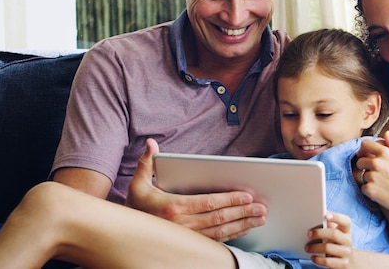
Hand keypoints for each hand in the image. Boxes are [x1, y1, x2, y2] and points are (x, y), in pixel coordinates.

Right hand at [125, 138, 267, 241]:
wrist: (126, 235)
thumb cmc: (135, 207)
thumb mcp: (137, 184)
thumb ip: (147, 163)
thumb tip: (151, 144)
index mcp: (174, 208)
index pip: (208, 203)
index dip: (230, 199)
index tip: (247, 196)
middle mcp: (183, 225)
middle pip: (219, 218)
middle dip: (243, 212)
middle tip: (261, 208)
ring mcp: (188, 237)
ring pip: (221, 231)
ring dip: (243, 224)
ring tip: (259, 218)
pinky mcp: (191, 244)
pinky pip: (217, 240)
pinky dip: (233, 235)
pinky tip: (245, 228)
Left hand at [306, 211, 353, 268]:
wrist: (348, 263)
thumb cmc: (337, 245)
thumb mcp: (336, 235)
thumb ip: (329, 226)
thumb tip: (316, 217)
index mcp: (346, 231)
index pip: (346, 221)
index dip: (337, 217)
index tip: (326, 215)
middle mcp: (348, 241)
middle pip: (334, 234)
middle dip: (319, 233)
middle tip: (309, 234)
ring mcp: (346, 253)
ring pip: (328, 248)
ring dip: (315, 247)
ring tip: (307, 247)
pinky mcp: (343, 264)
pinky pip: (327, 261)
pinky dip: (317, 259)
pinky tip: (313, 257)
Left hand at [355, 131, 388, 215]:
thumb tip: (386, 133)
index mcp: (386, 153)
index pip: (365, 144)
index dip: (365, 149)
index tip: (366, 154)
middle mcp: (377, 163)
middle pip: (360, 160)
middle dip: (365, 166)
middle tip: (375, 173)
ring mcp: (372, 176)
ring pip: (362, 175)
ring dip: (368, 179)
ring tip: (381, 184)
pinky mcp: (370, 190)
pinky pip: (363, 188)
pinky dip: (369, 190)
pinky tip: (380, 192)